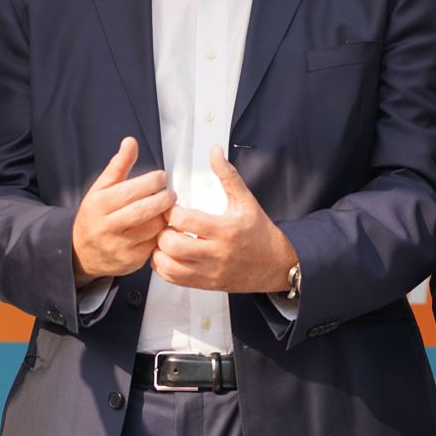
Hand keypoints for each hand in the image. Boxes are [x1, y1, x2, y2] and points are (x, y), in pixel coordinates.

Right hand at [72, 137, 174, 286]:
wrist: (81, 253)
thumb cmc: (95, 215)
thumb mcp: (101, 188)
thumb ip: (119, 165)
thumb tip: (131, 142)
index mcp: (99, 205)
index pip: (131, 191)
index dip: (152, 182)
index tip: (161, 177)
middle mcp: (107, 227)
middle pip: (144, 211)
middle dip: (164, 199)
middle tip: (170, 192)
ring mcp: (119, 247)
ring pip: (153, 229)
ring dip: (166, 216)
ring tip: (167, 208)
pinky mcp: (131, 262)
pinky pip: (154, 245)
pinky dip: (162, 234)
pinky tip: (162, 225)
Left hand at [153, 146, 295, 292]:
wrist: (276, 265)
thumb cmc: (259, 232)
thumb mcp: (246, 200)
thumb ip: (227, 175)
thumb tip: (215, 151)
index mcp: (226, 230)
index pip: (185, 220)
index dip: (171, 211)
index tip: (172, 206)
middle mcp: (217, 253)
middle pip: (173, 245)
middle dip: (162, 232)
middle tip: (165, 224)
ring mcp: (210, 272)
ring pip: (169, 267)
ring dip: (160, 252)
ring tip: (165, 239)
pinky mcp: (206, 284)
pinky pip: (174, 280)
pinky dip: (164, 267)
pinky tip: (168, 255)